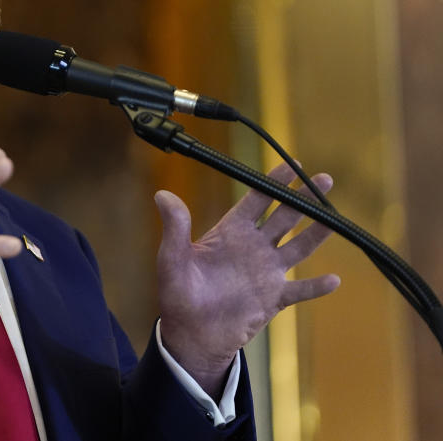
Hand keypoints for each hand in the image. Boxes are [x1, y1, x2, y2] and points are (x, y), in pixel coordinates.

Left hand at [155, 162, 340, 395]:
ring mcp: (266, 272)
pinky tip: (334, 280)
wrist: (191, 334)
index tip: (292, 164)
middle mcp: (253, 247)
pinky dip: (316, 286)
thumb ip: (174, 227)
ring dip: (317, 232)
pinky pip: (299, 290)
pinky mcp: (273, 298)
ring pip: (298, 247)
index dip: (273, 181)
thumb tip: (162, 194)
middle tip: (325, 178)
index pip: (256, 199)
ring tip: (335, 216)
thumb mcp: (172, 258)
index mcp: (230, 232)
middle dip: (304, 198)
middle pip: (284, 216)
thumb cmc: (177, 294)